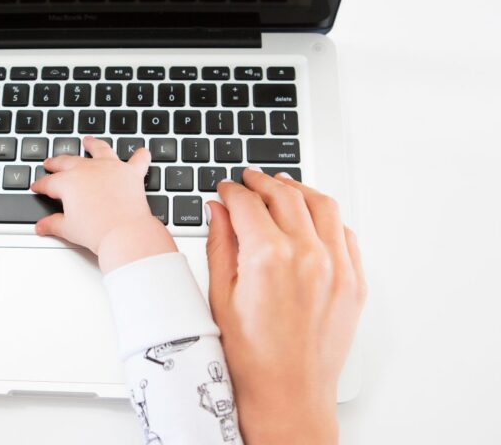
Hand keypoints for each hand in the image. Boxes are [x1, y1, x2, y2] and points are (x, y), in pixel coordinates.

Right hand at [31, 136, 176, 272]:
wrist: (124, 233)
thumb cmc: (97, 231)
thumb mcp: (68, 229)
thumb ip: (52, 224)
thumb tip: (41, 226)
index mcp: (69, 182)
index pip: (49, 182)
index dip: (40, 185)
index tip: (36, 186)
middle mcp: (88, 169)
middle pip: (68, 161)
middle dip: (57, 162)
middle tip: (50, 163)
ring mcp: (110, 168)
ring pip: (99, 149)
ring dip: (93, 144)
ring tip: (88, 141)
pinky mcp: (130, 173)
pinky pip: (137, 160)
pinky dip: (140, 155)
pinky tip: (141, 151)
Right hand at [205, 169, 365, 444]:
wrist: (287, 394)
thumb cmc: (251, 356)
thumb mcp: (221, 295)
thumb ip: (220, 243)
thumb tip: (219, 210)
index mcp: (267, 257)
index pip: (248, 203)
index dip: (233, 191)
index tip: (227, 189)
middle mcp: (307, 255)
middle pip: (285, 195)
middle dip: (262, 182)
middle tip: (249, 180)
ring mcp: (337, 267)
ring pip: (321, 205)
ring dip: (298, 189)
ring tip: (282, 186)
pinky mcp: (355, 281)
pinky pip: (345, 233)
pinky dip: (326, 217)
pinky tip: (311, 218)